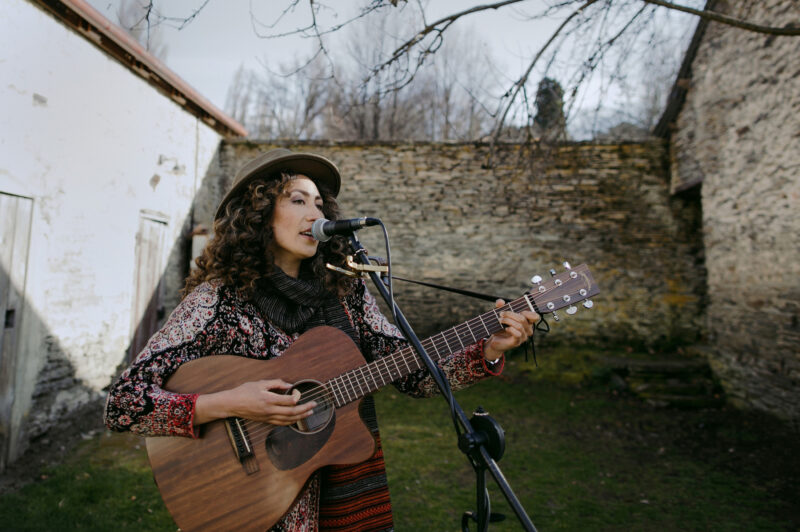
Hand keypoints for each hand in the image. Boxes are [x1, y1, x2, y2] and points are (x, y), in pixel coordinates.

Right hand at [195, 379, 315, 425]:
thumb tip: (288, 385)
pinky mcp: (265, 421)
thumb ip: (275, 383)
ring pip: (288, 420)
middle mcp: (269, 410)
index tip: (299, 391)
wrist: (231, 404)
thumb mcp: (260, 383)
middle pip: (292, 412)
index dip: (297, 397)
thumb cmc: (244, 391)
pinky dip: (291, 422)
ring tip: (309, 412)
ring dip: (301, 417)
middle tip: (314, 405)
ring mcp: (268, 417)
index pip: (289, 401)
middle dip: (305, 409)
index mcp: (268, 399)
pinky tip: (297, 419)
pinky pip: (281, 423)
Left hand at [484, 299, 538, 360]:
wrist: (496, 340)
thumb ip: (501, 307)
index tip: (518, 310)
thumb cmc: (501, 327)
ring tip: (500, 320)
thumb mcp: (501, 315)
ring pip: (519, 326)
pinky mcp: (517, 342)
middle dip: (510, 314)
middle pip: (523, 319)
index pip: (535, 316)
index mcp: (527, 322)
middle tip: (501, 314)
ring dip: (508, 321)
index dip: (528, 312)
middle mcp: (527, 330)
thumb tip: (500, 301)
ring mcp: (523, 337)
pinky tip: (505, 328)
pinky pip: (517, 334)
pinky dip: (510, 329)